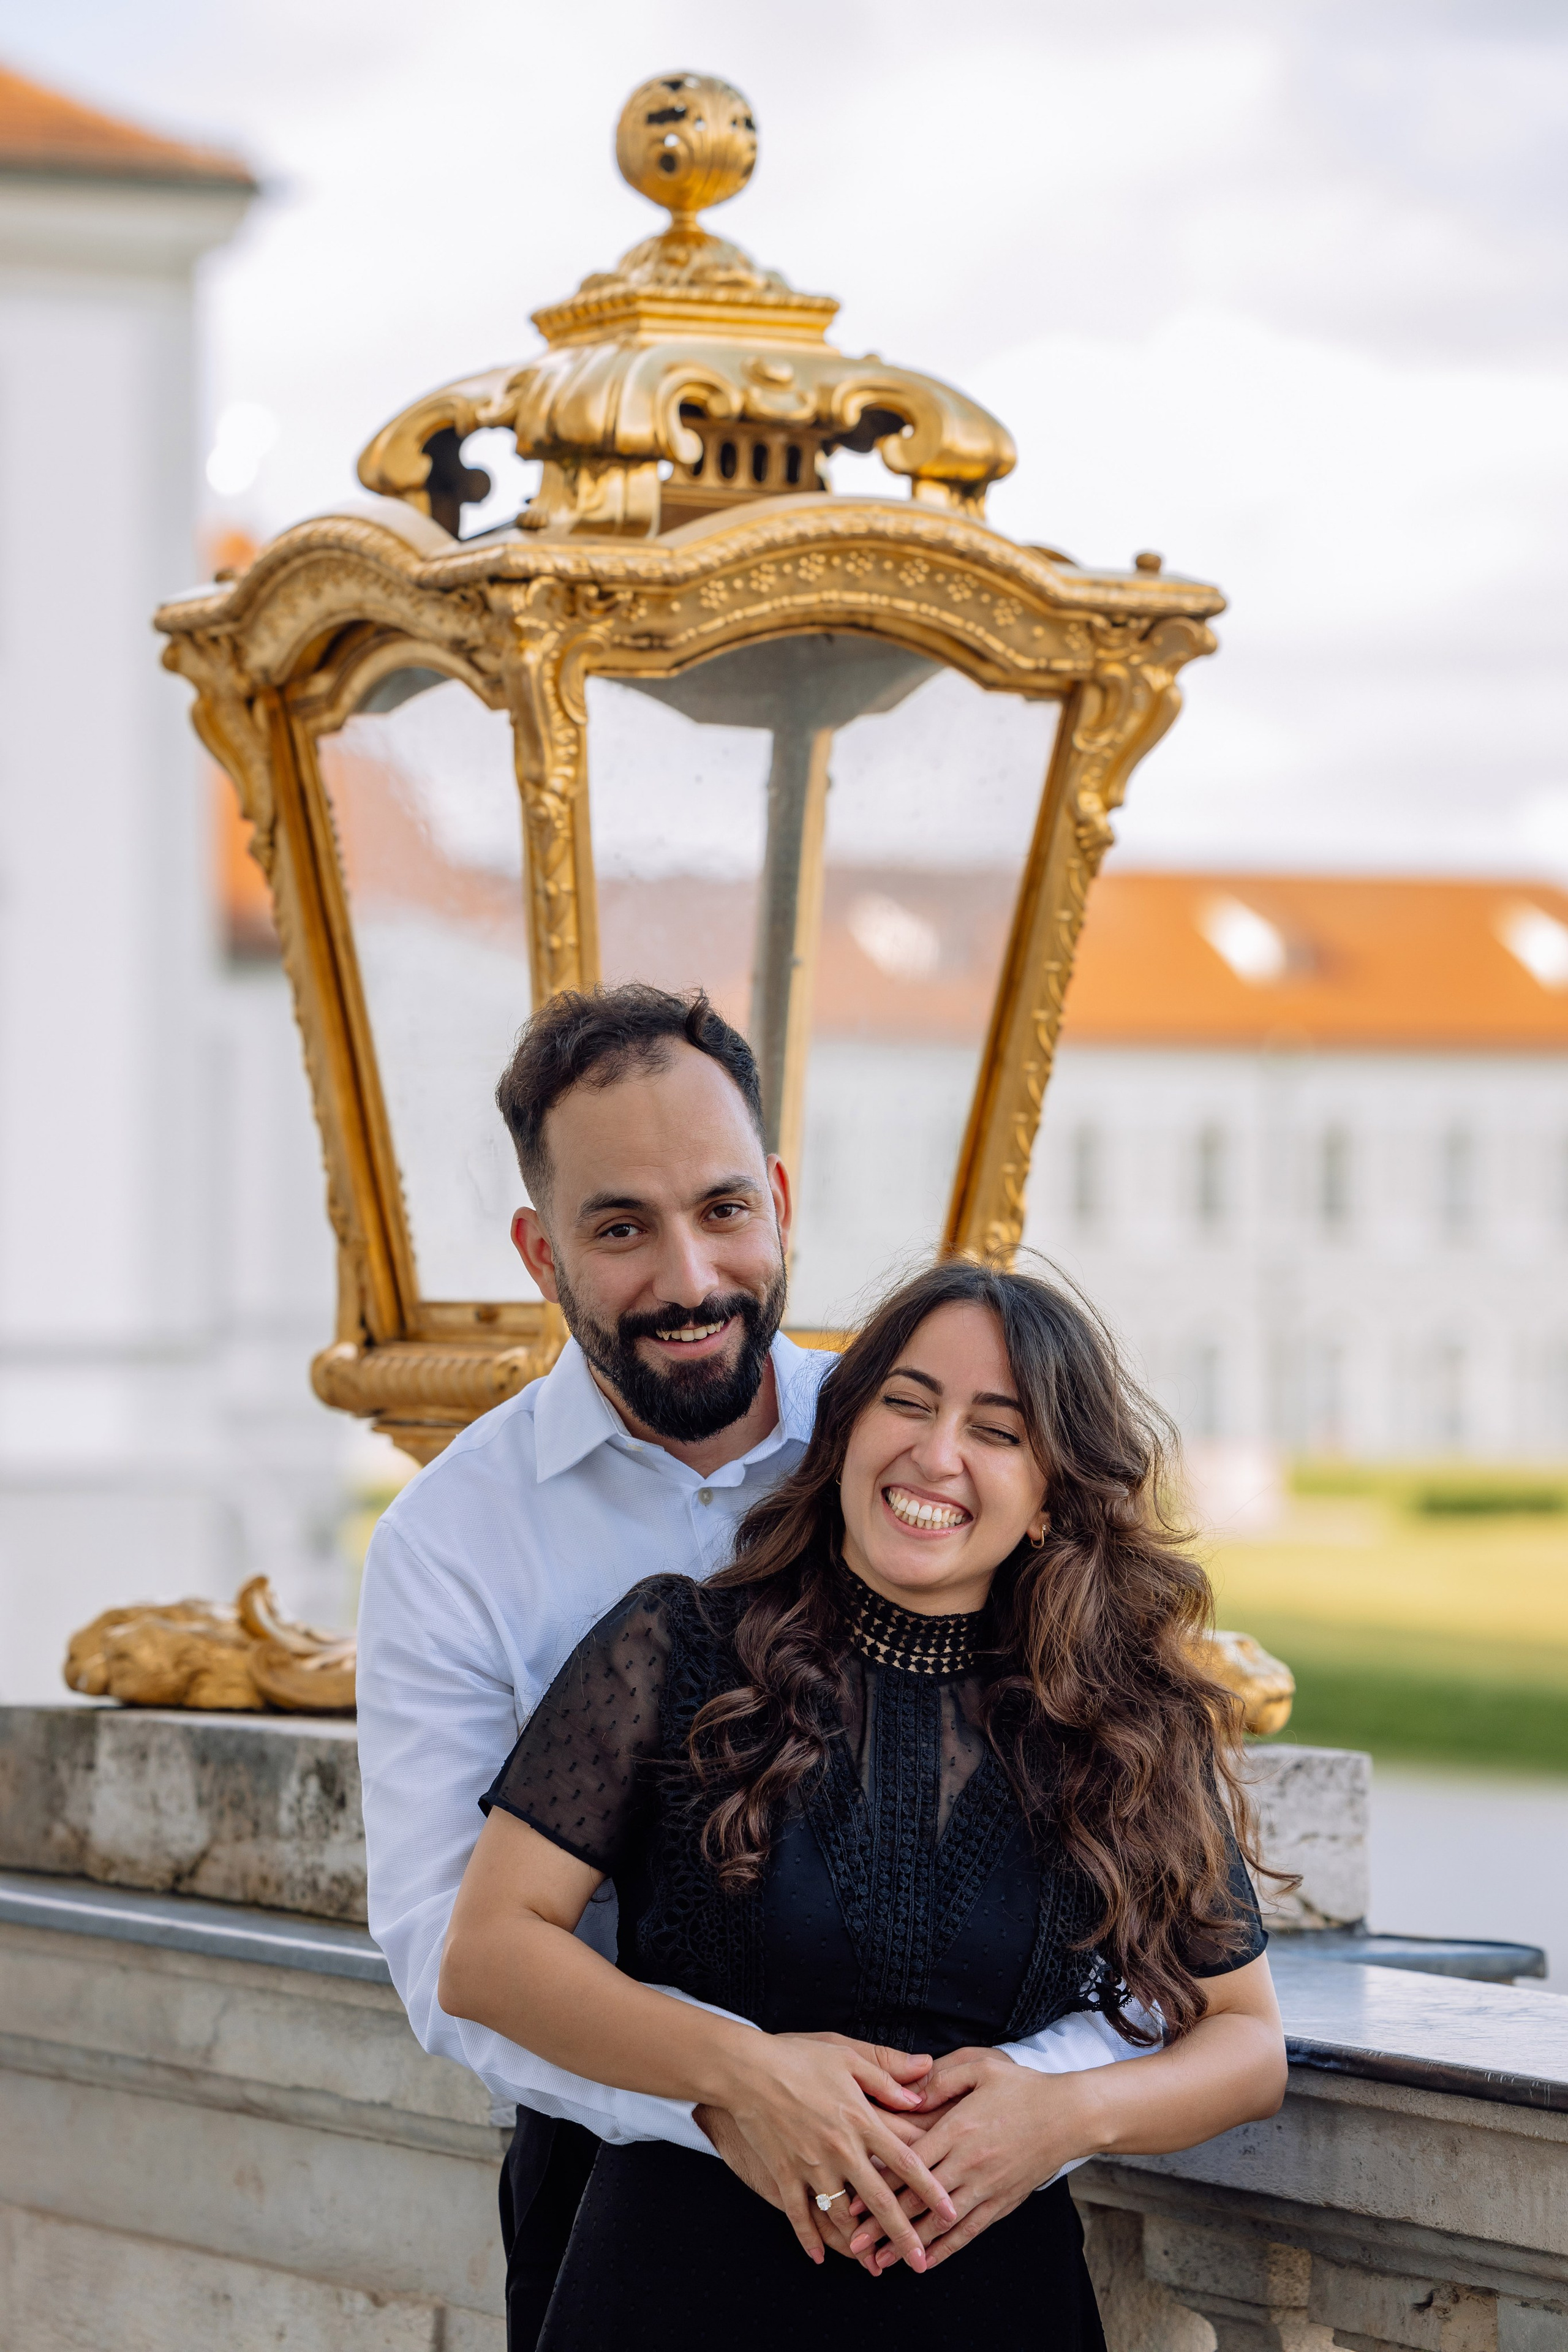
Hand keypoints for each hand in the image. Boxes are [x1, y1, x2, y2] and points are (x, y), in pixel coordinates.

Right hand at [696, 2078, 935, 2273]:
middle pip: (880, 2199)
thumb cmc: (797, 2056)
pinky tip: (819, 2257)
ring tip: (877, 2266)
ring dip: (860, 2243)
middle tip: (921, 2262)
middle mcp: (841, 2149)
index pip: (906, 2161)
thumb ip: (887, 2071)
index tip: (950, 2212)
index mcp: (861, 2118)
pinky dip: (808, 2238)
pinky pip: (798, 2215)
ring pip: (841, 2214)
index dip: (931, 2189)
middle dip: (903, 2234)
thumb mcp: (847, 2054)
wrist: (746, 2069)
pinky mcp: (783, 2174)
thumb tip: (925, 2077)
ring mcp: (810, 2166)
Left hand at [849, 2048, 1094, 2272]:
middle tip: (852, 2241)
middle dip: (882, 2223)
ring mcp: (986, 2187)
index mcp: (959, 2128)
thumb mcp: (980, 2066)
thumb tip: (909, 2091)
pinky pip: (969, 2232)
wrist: (1069, 2115)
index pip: (909, 2162)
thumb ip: (942, 2077)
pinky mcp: (1002, 2202)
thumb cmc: (1022, 2086)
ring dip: (908, 2244)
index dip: (878, 2182)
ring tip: (879, 2263)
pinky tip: (926, 2263)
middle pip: (917, 2199)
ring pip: (940, 2223)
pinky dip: (946, 2250)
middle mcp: (969, 2163)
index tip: (851, 2198)